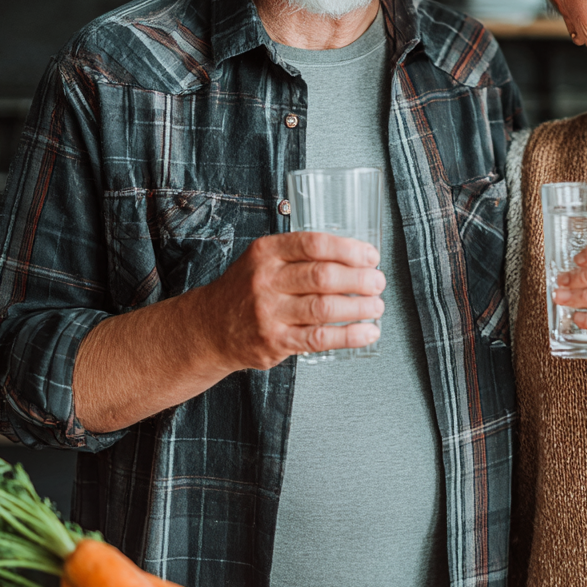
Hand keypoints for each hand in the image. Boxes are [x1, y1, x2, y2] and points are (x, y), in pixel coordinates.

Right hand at [195, 231, 384, 370]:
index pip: (314, 244)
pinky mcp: (274, 341)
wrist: (208, 327)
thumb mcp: (264, 259)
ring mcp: (268, 313)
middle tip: (378, 282)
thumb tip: (356, 258)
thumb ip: (301, 254)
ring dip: (359, 308)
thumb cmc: (246, 289)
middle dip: (359, 280)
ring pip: (324, 309)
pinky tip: (367, 332)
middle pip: (322, 277)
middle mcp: (265, 280)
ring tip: (377, 306)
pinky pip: (319, 338)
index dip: (349, 250)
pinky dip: (349, 336)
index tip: (370, 256)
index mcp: (266, 252)